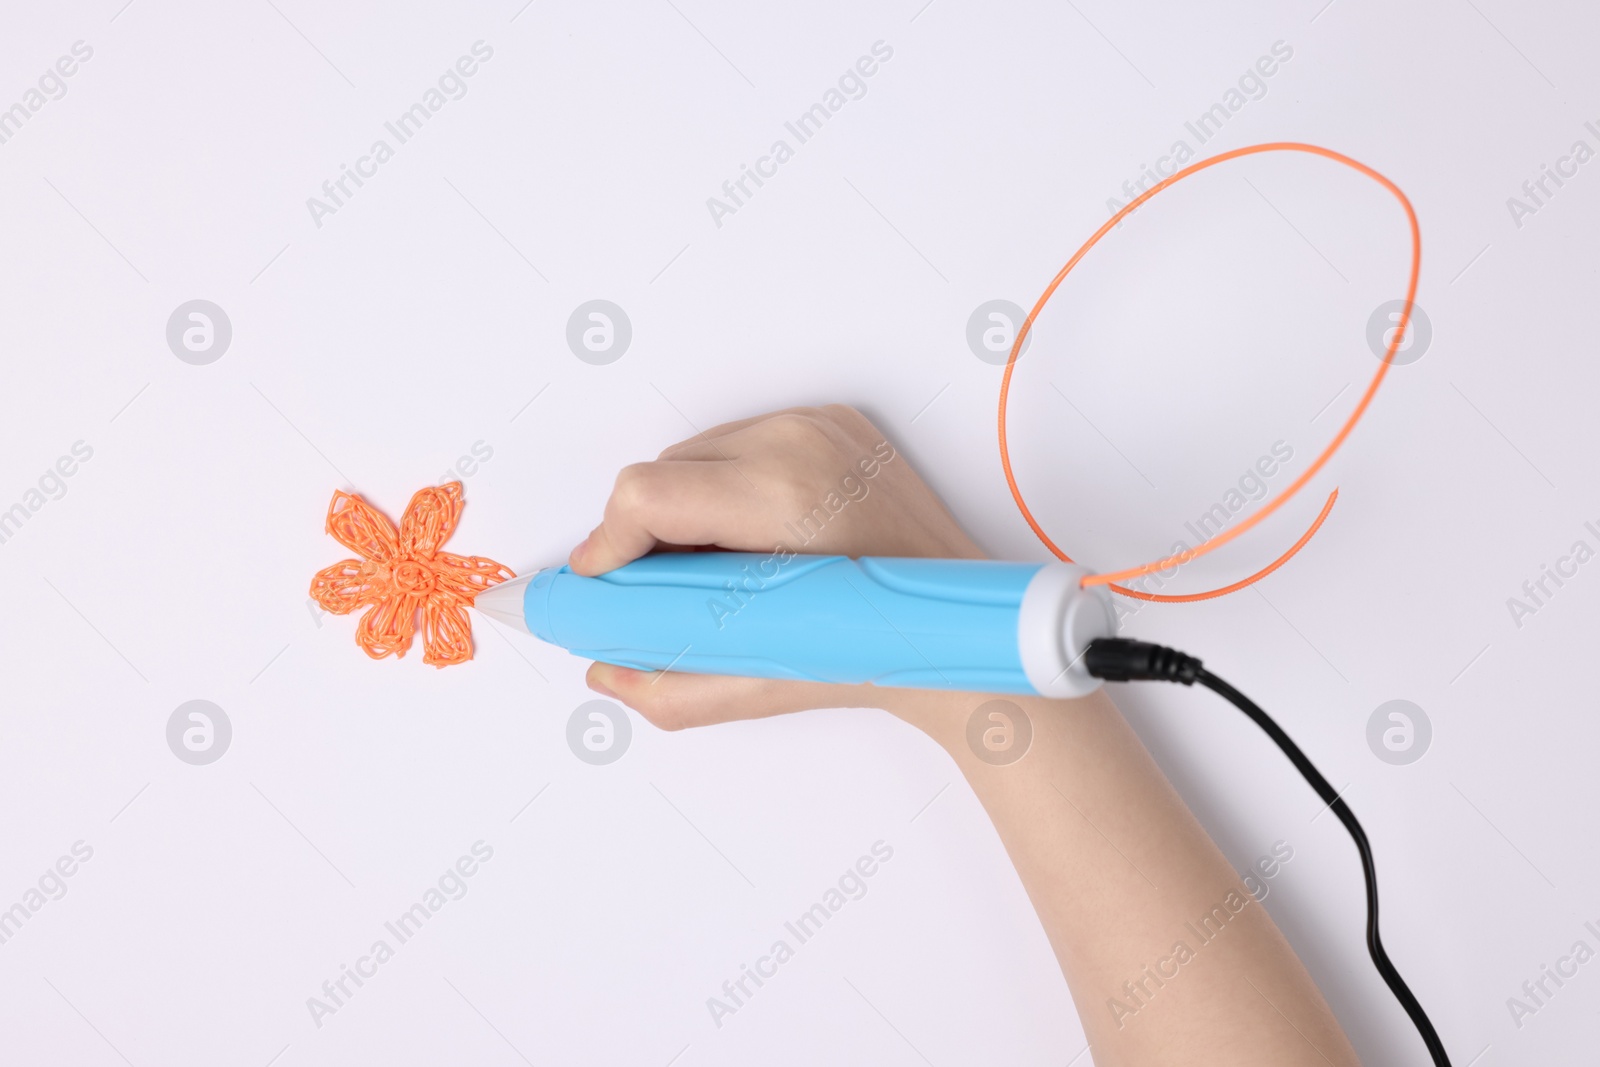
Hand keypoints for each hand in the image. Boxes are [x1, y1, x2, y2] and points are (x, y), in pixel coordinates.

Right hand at [569, 404, 984, 728]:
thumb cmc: (879, 647)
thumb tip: (605, 671)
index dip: (610, 541)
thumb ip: (668, 686)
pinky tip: (758, 533)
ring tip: (723, 565)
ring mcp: (819, 425)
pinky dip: (730, 484)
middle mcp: (799, 444)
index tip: (604, 578)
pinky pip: (742, 441)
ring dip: (689, 506)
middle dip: (650, 533)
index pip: (646, 492)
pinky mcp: (833, 420)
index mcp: (782, 497)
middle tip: (673, 589)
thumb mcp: (761, 685)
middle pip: (663, 471)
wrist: (954, 624)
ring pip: (698, 453)